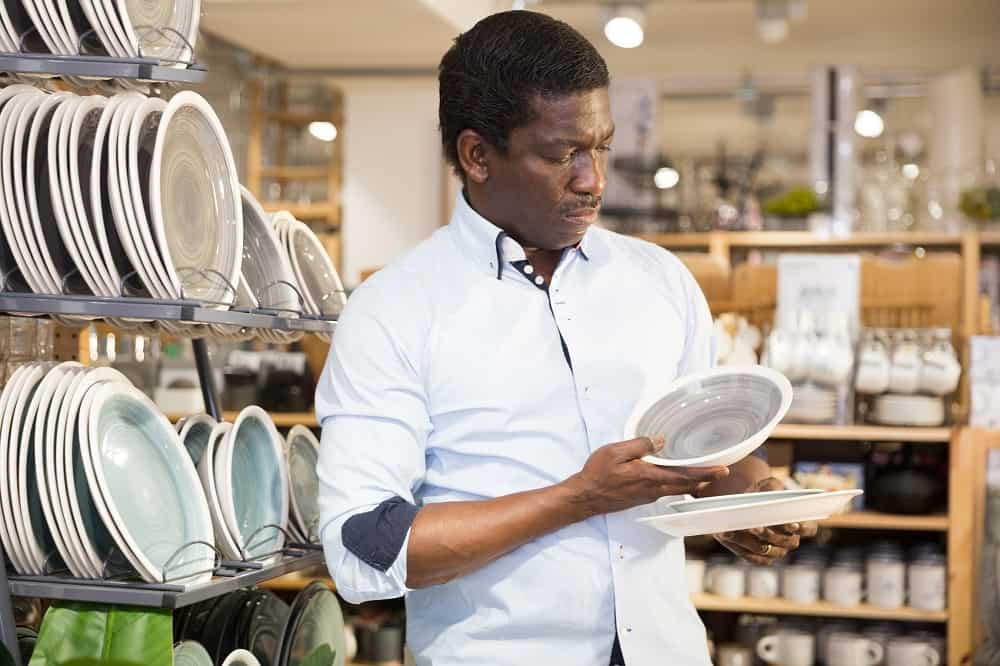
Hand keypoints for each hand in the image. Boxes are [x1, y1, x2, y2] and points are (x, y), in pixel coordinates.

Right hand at [563, 436, 728, 518]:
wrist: (585, 497)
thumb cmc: (598, 473)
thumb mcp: (616, 452)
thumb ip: (640, 445)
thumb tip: (661, 441)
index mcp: (650, 477)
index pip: (685, 476)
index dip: (706, 473)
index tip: (723, 470)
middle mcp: (653, 489)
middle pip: (686, 486)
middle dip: (704, 479)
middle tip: (719, 471)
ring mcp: (648, 496)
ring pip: (677, 490)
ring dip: (691, 482)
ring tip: (703, 473)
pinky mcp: (641, 498)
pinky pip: (665, 491)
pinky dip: (677, 484)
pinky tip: (675, 477)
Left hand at [714, 477, 818, 564]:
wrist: (748, 503)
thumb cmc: (764, 492)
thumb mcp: (769, 485)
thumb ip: (774, 488)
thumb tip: (774, 494)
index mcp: (801, 522)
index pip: (808, 529)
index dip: (802, 528)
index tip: (791, 523)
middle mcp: (791, 540)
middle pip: (786, 543)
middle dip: (771, 535)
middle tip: (755, 526)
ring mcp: (777, 551)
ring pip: (769, 552)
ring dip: (752, 542)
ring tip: (736, 531)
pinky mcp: (761, 557)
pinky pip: (756, 559)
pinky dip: (743, 549)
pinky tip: (729, 536)